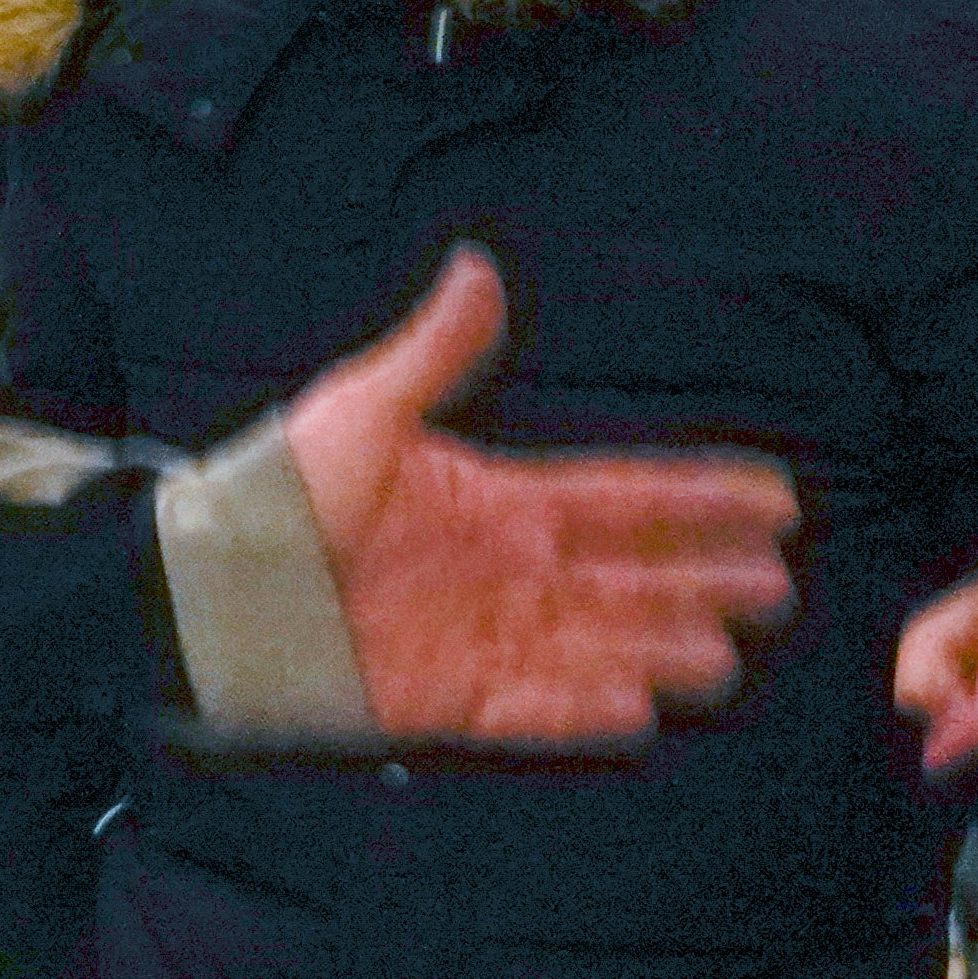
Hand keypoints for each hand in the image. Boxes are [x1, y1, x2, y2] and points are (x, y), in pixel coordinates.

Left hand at [279, 248, 798, 743]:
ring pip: (592, 644)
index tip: (779, 501)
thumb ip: (433, 350)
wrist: (198, 589)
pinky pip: (529, 708)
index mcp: (492, 500)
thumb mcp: (360, 412)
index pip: (620, 498)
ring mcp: (475, 636)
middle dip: (701, 583)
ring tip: (726, 661)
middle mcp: (500, 571)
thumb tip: (478, 263)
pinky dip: (581, 713)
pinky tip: (642, 715)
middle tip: (778, 590)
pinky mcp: (441, 700)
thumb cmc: (271, 494)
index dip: (699, 498)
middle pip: (625, 577)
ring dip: (658, 651)